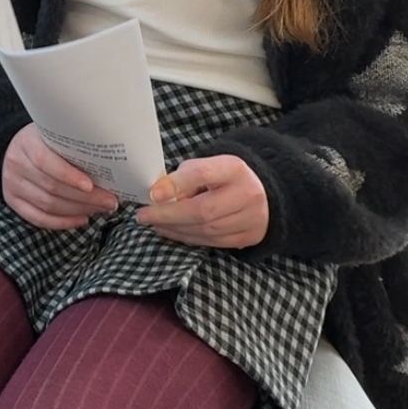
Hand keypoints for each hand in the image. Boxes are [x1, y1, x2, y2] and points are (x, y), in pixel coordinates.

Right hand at [1, 123, 118, 228]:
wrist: (20, 146)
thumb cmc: (47, 141)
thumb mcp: (56, 135)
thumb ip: (74, 147)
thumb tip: (109, 169)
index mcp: (26, 142)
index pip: (45, 161)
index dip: (69, 175)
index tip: (91, 185)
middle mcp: (16, 163)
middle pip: (51, 187)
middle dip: (84, 198)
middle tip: (110, 201)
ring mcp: (12, 184)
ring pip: (48, 205)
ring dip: (78, 210)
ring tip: (99, 209)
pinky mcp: (13, 201)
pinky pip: (39, 218)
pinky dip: (63, 222)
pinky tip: (81, 219)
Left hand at [136, 154, 268, 248]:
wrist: (263, 192)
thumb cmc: (223, 177)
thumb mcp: (206, 166)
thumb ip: (183, 178)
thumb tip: (157, 195)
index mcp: (233, 169)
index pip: (202, 174)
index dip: (176, 184)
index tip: (153, 194)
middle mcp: (247, 194)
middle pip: (203, 210)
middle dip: (168, 215)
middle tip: (144, 216)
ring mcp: (251, 219)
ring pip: (206, 230)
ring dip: (175, 229)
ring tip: (154, 224)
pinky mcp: (248, 237)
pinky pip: (213, 242)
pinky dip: (188, 238)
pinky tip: (171, 232)